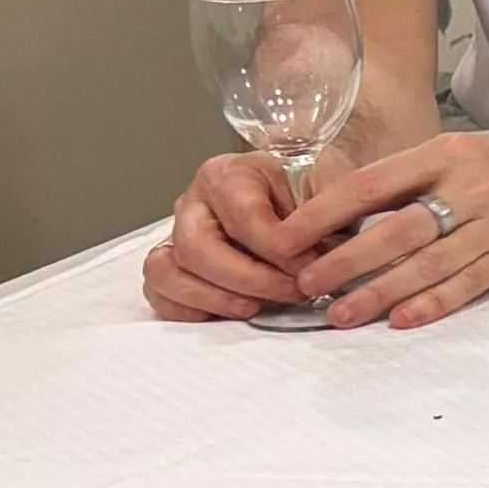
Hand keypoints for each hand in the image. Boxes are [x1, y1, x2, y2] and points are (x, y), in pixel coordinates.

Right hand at [141, 151, 321, 321]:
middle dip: (248, 280)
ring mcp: (175, 234)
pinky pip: (160, 293)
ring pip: (168, 271)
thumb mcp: (329, 190)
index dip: (278, 250)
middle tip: (292, 293)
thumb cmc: (313, 196)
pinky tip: (232, 313)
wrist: (307, 201)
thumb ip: (324, 216)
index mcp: (229, 174)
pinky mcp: (171, 265)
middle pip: (197, 247)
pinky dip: (190, 310)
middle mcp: (194, 202)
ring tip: (258, 308)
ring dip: (216, 298)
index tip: (310, 268)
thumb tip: (320, 257)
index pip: (242, 216)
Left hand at [281, 130, 488, 329]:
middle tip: (306, 283)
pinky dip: (435, 304)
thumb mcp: (450, 155)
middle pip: (400, 230)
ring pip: (431, 264)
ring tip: (342, 314)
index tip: (285, 238)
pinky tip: (402, 320)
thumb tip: (333, 220)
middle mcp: (472, 188)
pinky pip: (469, 284)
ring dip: (382, 292)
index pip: (372, 184)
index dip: (325, 213)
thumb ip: (400, 181)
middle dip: (348, 260)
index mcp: (445, 156)